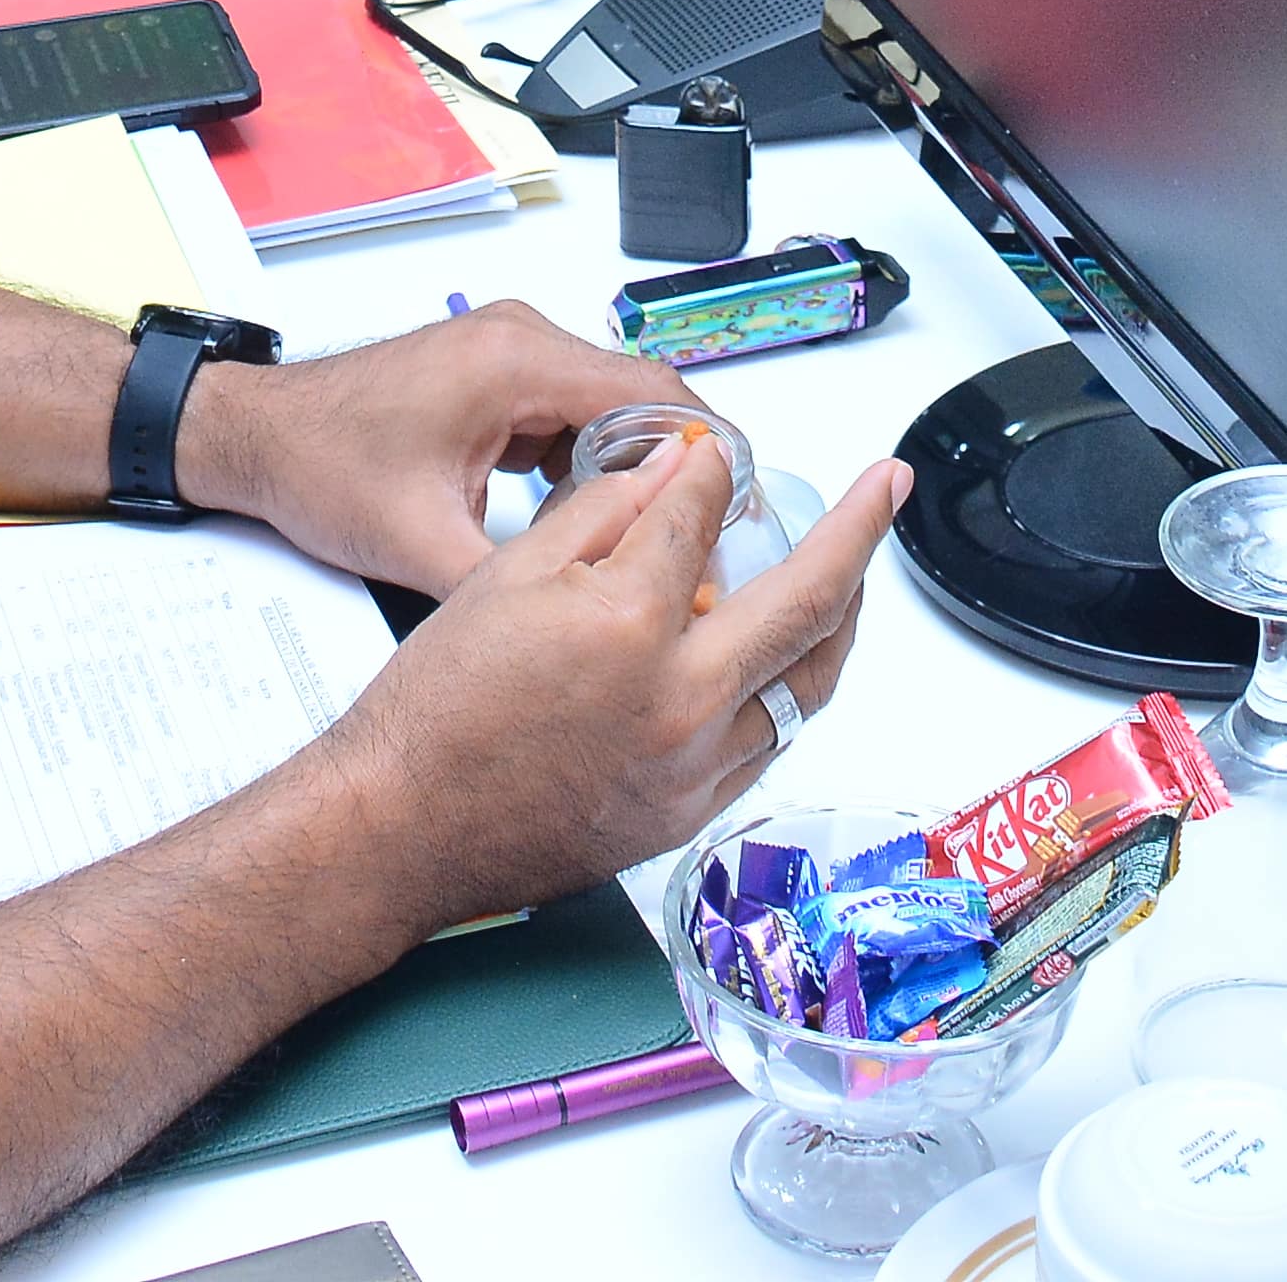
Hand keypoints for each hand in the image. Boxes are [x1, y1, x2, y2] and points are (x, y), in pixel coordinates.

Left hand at [186, 301, 675, 598]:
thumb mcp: (421, 546)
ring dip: (629, 467)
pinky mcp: (492, 374)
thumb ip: (512, 582)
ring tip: (647, 540)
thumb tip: (584, 623)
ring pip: (606, 405)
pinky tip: (579, 519)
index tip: (739, 505)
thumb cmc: (318, 466)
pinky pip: (567, 410)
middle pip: (640, 396)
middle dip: (674, 469)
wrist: (251, 435)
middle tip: (703, 540)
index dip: (707, 451)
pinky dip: (585, 460)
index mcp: (515, 363)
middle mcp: (519, 340)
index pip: (652, 392)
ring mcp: (505, 352)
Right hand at [321, 433, 900, 934]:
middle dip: (858, 531)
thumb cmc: (437, 712)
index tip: (708, 459)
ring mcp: (694, 766)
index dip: (706, 475)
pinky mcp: (690, 813)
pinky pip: (769, 741)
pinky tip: (782, 662)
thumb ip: (602, 515)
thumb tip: (670, 476)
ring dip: (840, 620)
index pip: (700, 520)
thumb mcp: (505, 576)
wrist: (403, 827)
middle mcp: (680, 700)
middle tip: (882, 491)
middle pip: (809, 602)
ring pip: (808, 685)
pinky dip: (786, 690)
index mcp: (629, 626)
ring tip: (851, 575)